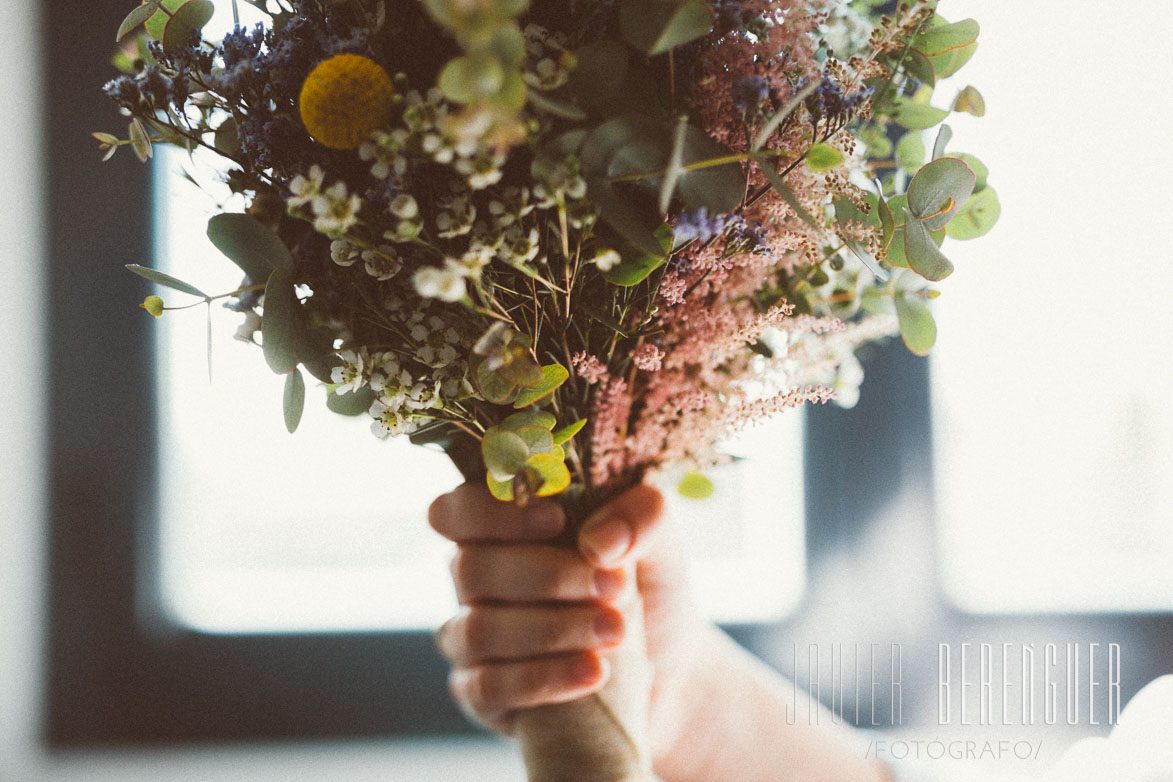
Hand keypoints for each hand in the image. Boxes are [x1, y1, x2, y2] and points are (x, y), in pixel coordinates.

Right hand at [428, 483, 713, 760]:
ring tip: (616, 633)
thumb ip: (641, 516)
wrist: (668, 668)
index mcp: (499, 527)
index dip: (490, 512)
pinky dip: (544, 677)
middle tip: (614, 586)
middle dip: (548, 576)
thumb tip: (599, 541)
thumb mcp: (660, 541)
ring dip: (552, 629)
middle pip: (471, 568)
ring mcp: (470, 639)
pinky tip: (593, 673)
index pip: (453, 510)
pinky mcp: (481, 695)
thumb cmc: (646, 588)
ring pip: (480, 629)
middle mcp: (473, 578)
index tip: (557, 520)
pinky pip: (489, 686)